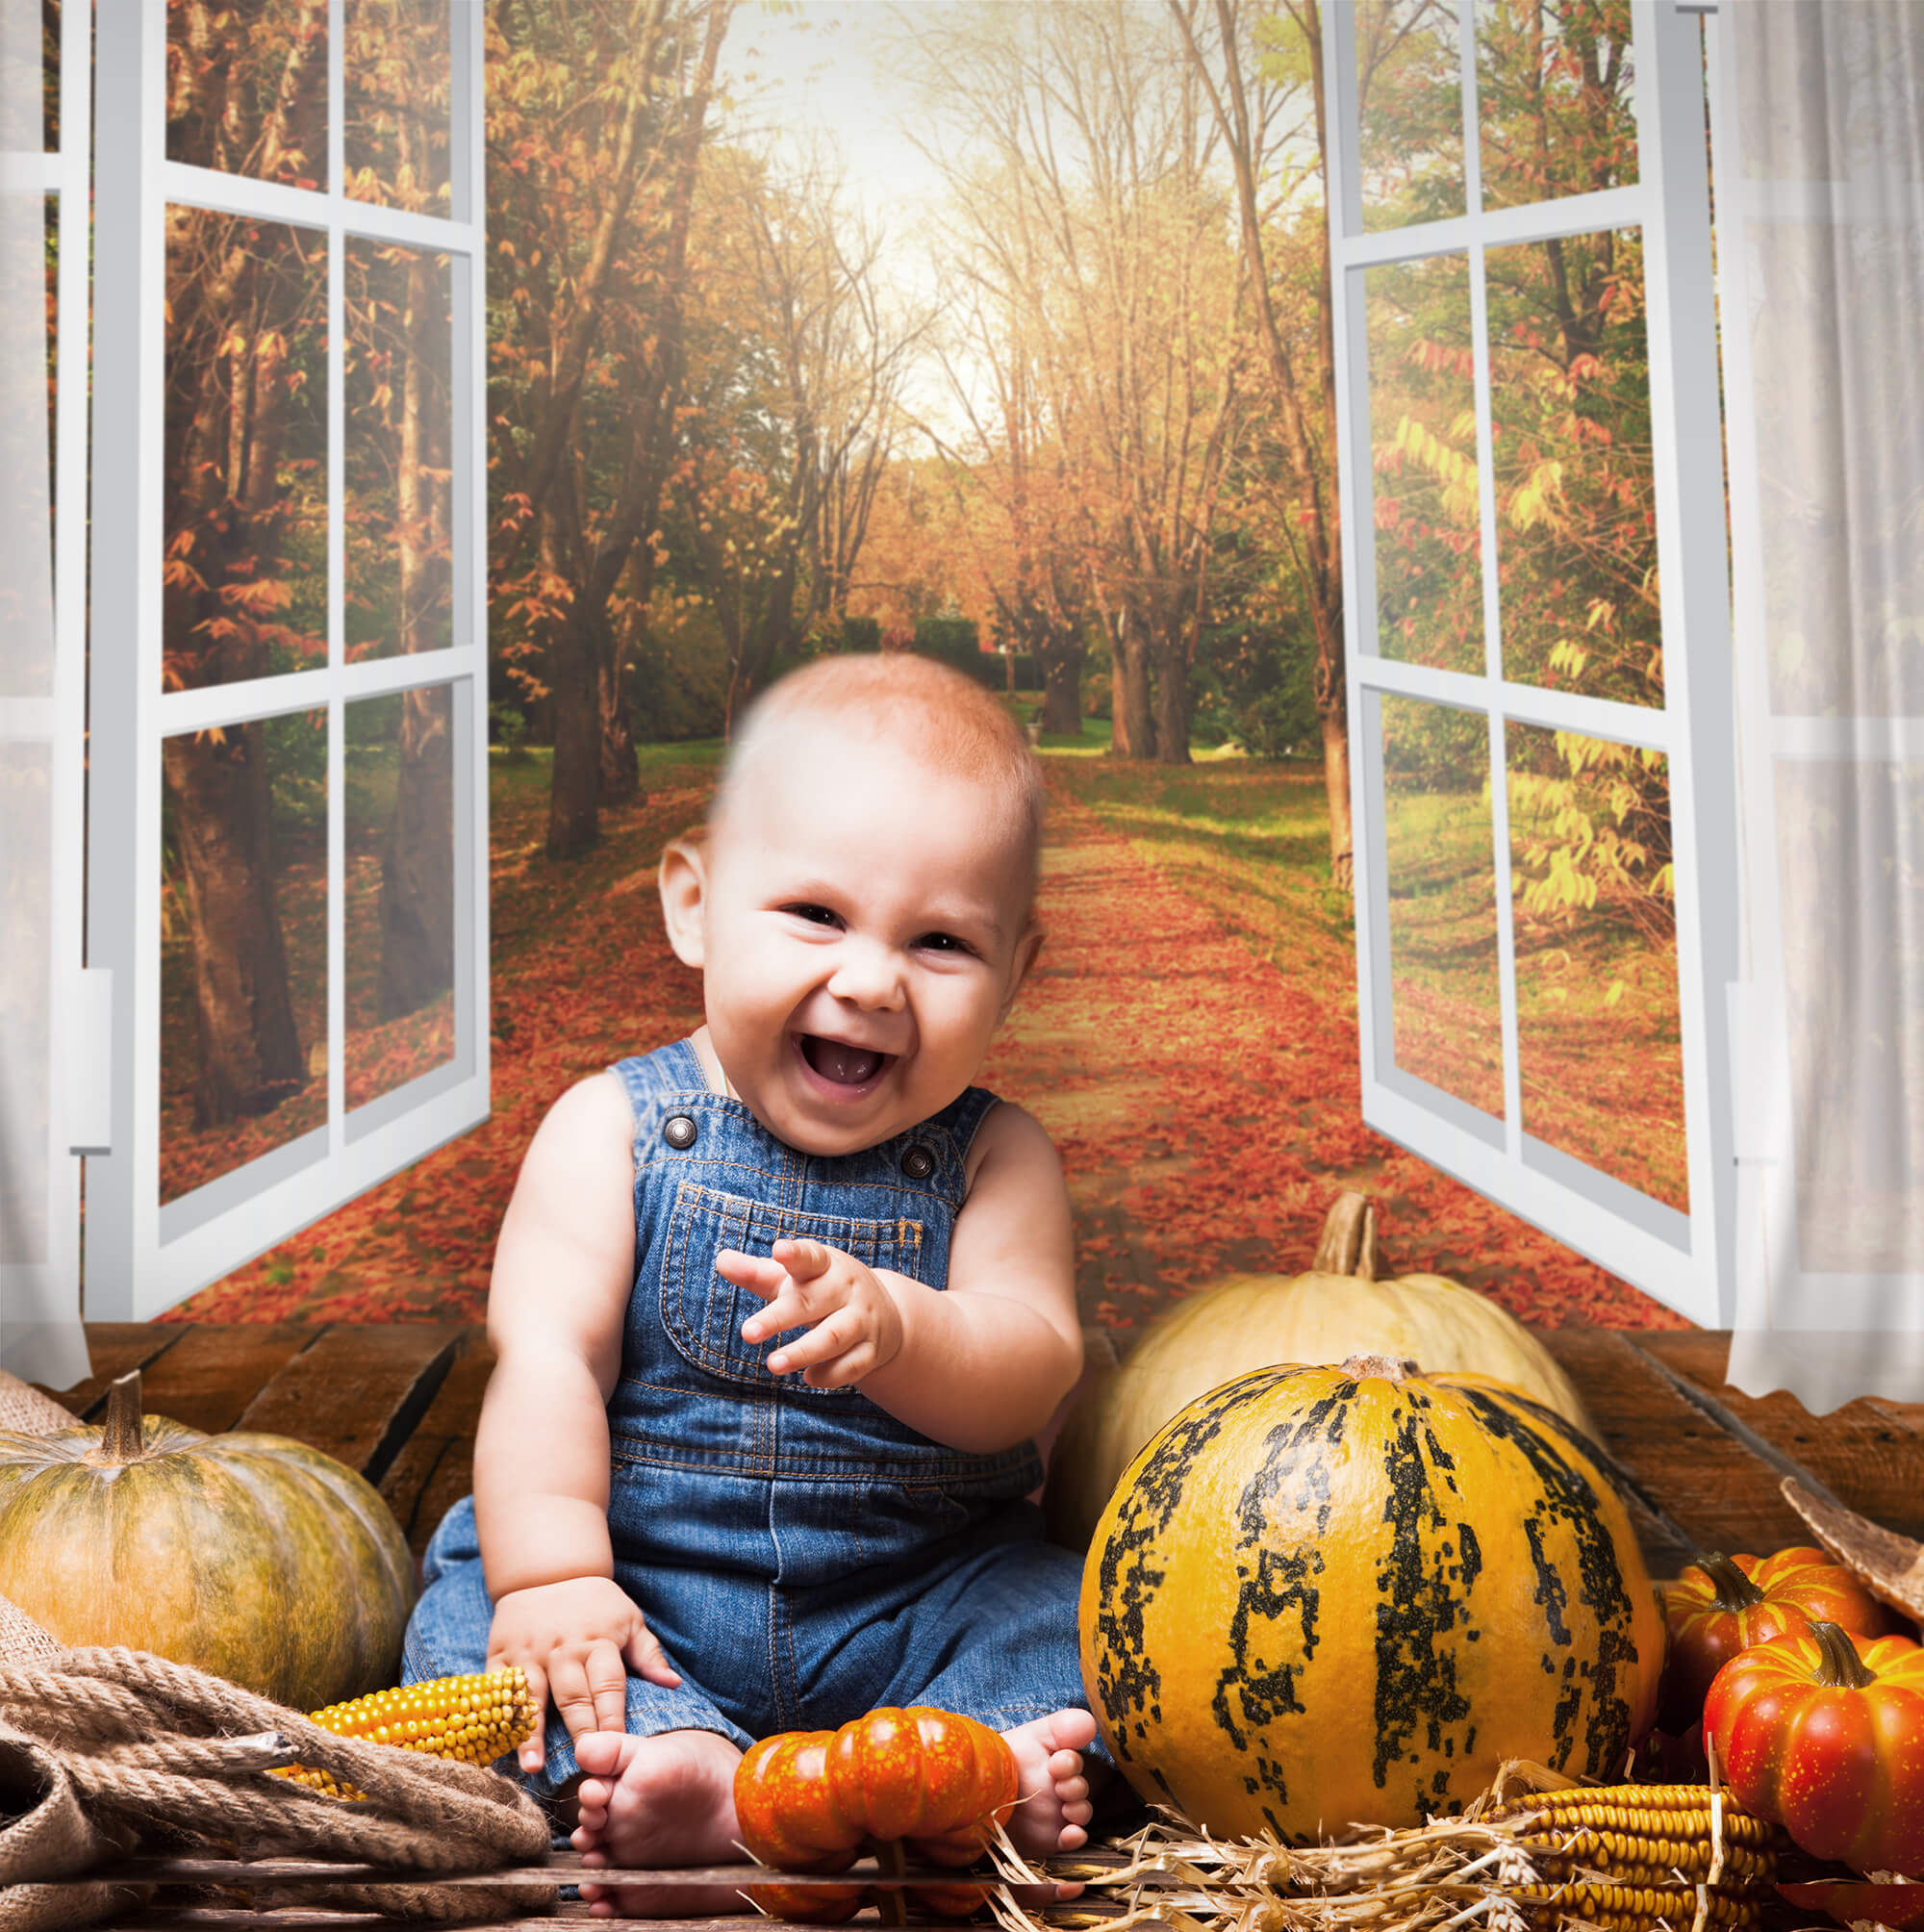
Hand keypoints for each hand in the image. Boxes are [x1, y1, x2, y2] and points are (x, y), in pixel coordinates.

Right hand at [486, 1575, 681, 1770]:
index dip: (613, 1718)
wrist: (548, 1570)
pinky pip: (499, 1689)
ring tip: (533, 1766)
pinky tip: (499, 1742)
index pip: (608, 1685)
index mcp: (599, 1642)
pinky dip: (498, 1715)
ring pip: (532, 1696)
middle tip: (584, 1766)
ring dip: (532, 1733)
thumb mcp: (629, 1619)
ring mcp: (530, 1653)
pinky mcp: (501, 1655)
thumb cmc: (596, 1603)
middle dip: (580, 1732)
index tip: (618, 1748)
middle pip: (574, 1696)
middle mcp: (564, 1649)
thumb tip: (674, 1685)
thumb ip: (648, 1654)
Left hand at [720, 1237, 904, 1388]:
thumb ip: (758, 1273)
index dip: (795, 1254)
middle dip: (780, 1318)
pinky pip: (850, 1366)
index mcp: (825, 1266)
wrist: (886, 1315)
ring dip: (803, 1352)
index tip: (778, 1250)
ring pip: (833, 1337)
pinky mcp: (871, 1351)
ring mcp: (862, 1320)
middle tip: (747, 1332)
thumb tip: (721, 1259)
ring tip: (773, 1364)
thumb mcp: (795, 1279)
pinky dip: (829, 1375)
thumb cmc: (823, 1291)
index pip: (810, 1257)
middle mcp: (846, 1290)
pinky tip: (808, 1377)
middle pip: (812, 1302)